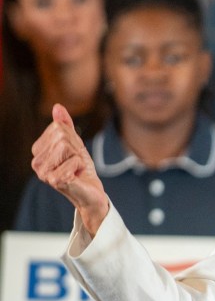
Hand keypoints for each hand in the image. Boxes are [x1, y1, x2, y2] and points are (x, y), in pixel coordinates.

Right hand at [31, 103, 108, 234]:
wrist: (91, 193)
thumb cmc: (81, 169)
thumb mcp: (75, 144)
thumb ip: (66, 126)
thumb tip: (57, 107)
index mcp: (38, 151)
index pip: (58, 128)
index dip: (73, 140)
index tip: (74, 154)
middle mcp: (36, 162)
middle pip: (62, 137)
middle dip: (77, 149)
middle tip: (77, 163)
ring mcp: (44, 173)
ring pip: (67, 147)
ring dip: (79, 158)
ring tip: (76, 169)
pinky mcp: (55, 181)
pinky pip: (74, 160)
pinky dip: (81, 166)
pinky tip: (77, 176)